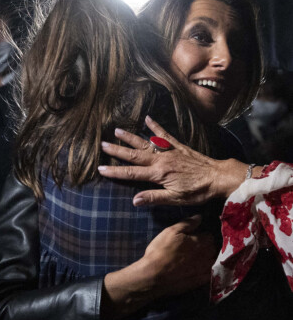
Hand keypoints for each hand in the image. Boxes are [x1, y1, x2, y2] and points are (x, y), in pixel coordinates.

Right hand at [97, 116, 246, 205]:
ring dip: (130, 137)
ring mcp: (169, 151)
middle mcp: (160, 160)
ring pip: (145, 142)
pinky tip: (147, 118)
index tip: (100, 169)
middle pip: (134, 154)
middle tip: (102, 144)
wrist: (219, 177)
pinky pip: (164, 135)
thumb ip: (154, 198)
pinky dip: (155, 126)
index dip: (115, 172)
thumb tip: (134, 200)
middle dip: (117, 150)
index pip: (131, 173)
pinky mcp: (178, 147)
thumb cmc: (198, 191)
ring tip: (117, 130)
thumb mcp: (176, 198)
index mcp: (158, 174)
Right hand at [139, 215, 215, 297]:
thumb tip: (200, 217)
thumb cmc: (161, 251)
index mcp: (200, 242)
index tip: (194, 236)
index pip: (209, 235)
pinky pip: (210, 274)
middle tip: (194, 246)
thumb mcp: (171, 231)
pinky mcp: (201, 281)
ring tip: (197, 258)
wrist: (154, 276)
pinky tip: (198, 269)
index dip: (201, 234)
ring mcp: (205, 269)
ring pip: (213, 260)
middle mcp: (206, 255)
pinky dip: (207, 270)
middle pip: (213, 248)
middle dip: (206, 246)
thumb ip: (187, 223)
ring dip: (208, 258)